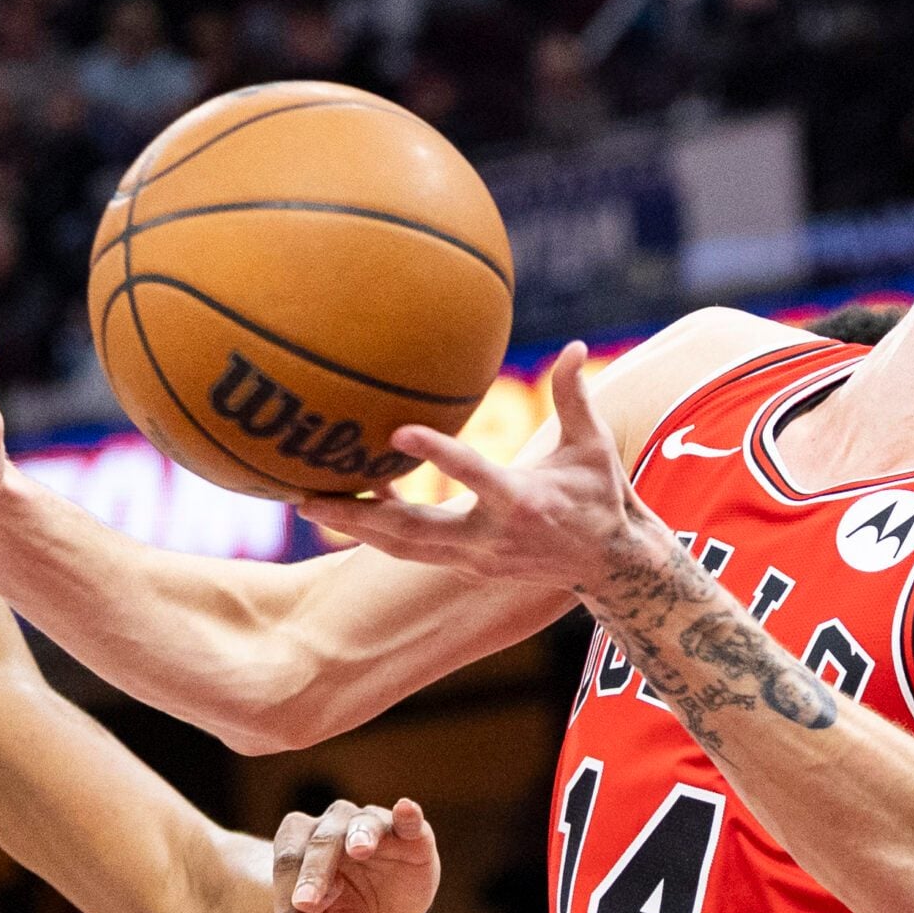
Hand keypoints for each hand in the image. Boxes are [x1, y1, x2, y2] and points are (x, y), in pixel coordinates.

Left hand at [271, 798, 438, 912]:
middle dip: (312, 872)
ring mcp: (375, 825)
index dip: (284, 893)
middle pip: (321, 840)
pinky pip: (410, 821)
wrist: (385, 910)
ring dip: (359, 834)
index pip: (288, 858)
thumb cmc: (343, 909)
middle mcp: (336, 824)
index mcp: (304, 841)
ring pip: (362, 822)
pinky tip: (405, 810)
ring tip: (358, 850)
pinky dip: (408, 815)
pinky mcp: (413, 836)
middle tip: (305, 902)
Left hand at [300, 343, 649, 591]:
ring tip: (306, 503)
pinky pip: (414, 548)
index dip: (436, 455)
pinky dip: (381, 529)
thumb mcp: (594, 445)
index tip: (396, 433)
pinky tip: (355, 501)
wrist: (609, 564)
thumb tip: (576, 345)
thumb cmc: (601, 495)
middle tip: (304, 497)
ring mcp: (476, 559)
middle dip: (357, 518)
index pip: (473, 476)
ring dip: (353, 528)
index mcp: (522, 501)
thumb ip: (575, 396)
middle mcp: (491, 538)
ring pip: (403, 547)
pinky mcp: (467, 567)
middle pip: (412, 531)